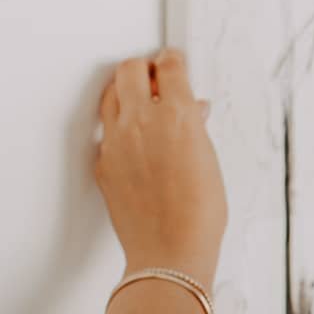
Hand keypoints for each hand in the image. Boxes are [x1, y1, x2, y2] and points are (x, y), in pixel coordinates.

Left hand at [94, 49, 226, 285]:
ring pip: (111, 94)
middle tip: (153, 76)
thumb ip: (196, 130)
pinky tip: (129, 137)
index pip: (169, 67)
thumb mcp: (210, 165)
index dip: (172, 61)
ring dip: (123, 90)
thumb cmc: (198, 217)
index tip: (173, 61)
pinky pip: (105, 130)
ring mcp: (117, 140)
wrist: (170, 253)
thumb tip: (192, 114)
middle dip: (143, 68)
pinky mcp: (102, 162)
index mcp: (178, 115)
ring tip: (136, 99)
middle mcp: (142, 120)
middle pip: (131, 70)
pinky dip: (117, 126)